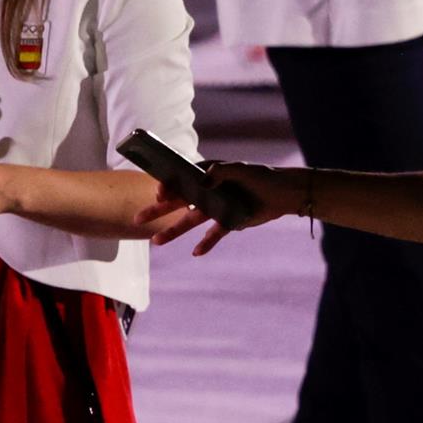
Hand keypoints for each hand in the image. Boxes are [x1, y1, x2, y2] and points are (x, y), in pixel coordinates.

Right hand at [139, 161, 297, 254]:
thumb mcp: (242, 170)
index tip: (159, 193)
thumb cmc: (263, 177)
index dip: (168, 186)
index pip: (181, 179)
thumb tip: (201, 180)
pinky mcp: (229, 221)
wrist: (285, 194)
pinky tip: (195, 253)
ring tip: (156, 241)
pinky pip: (213, 234)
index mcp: (208, 174)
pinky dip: (206, 243)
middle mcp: (208, 190)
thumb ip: (221, 171)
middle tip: (137, 219)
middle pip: (179, 201)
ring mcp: (216, 207)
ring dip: (174, 231)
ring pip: (190, 220)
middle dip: (158, 209)